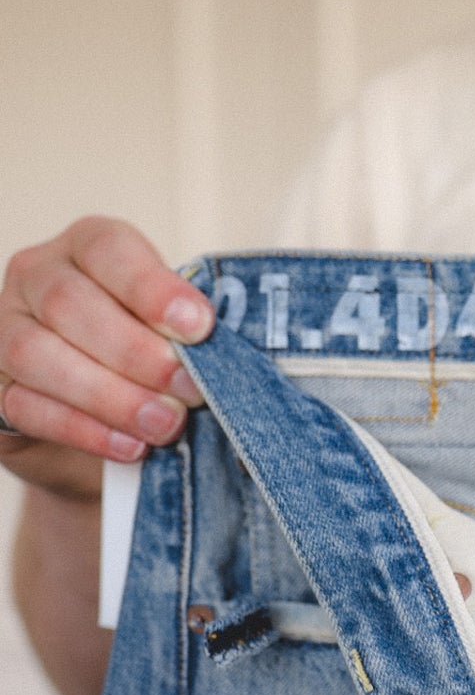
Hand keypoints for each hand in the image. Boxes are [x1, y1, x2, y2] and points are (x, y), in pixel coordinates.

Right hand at [0, 217, 212, 500]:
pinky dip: (83, 430)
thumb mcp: (178, 336)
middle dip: (136, 352)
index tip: (199, 328)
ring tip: (166, 425)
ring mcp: (4, 330)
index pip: (108, 249)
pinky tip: (130, 447)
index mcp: (87, 247)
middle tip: (191, 390)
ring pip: (35, 354)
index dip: (152, 288)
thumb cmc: (153, 364)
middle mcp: (35, 278)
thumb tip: (233, 358)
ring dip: (109, 395)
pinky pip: (25, 406)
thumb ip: (192, 335)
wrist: (109, 429)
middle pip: (67, 302)